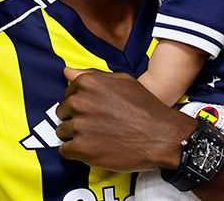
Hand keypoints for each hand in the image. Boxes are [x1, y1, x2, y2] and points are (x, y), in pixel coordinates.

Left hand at [55, 68, 195, 171]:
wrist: (161, 135)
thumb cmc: (144, 107)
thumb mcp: (122, 81)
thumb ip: (92, 75)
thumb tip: (67, 71)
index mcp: (87, 83)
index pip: (68, 93)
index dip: (81, 103)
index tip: (96, 110)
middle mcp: (80, 102)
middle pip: (62, 112)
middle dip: (76, 118)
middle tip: (98, 125)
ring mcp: (80, 126)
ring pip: (62, 131)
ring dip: (76, 136)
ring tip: (98, 137)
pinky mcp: (81, 149)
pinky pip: (65, 151)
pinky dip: (77, 152)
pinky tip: (95, 149)